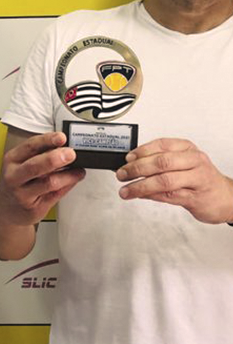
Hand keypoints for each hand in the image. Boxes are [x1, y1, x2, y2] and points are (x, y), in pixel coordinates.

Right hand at [0, 131, 84, 225]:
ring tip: (78, 170)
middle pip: (35, 166)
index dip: (47, 140)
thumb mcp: (19, 164)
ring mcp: (23, 194)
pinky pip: (55, 195)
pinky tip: (73, 179)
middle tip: (70, 154)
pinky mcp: (35, 208)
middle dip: (55, 158)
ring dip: (68, 175)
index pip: (30, 146)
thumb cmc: (16, 182)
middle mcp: (15, 177)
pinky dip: (68, 185)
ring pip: (49, 183)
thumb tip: (63, 146)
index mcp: (12, 160)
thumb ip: (38, 155)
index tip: (61, 137)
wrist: (6, 209)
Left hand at [116, 137, 232, 223]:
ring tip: (126, 190)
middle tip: (122, 174)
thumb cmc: (201, 178)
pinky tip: (140, 195)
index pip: (162, 145)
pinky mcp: (195, 198)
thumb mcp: (184, 163)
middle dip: (137, 169)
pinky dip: (152, 196)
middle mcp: (194, 161)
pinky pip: (169, 196)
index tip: (127, 158)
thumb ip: (161, 162)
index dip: (141, 151)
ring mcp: (196, 180)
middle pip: (161, 162)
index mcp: (188, 149)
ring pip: (164, 181)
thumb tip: (132, 164)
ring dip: (141, 186)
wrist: (225, 197)